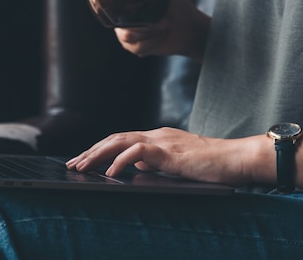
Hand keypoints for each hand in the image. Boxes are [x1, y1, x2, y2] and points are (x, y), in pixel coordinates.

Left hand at [65, 127, 272, 186]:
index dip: (98, 150)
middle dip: (90, 151)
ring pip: (120, 141)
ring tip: (82, 167)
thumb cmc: (211, 164)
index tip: (82, 161)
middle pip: (114, 138)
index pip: (120, 140)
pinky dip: (121, 161)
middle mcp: (155, 135)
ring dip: (98, 154)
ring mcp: (162, 140)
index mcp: (156, 138)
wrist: (236, 158)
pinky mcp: (169, 151)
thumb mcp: (176, 163)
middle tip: (72, 164)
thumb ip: (155, 162)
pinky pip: (138, 151)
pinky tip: (110, 172)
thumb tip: (136, 166)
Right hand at [114, 0, 210, 61]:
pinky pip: (136, 47)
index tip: (145, 9)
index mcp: (127, 3)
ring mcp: (127, 35)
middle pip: (120, 24)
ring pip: (127, 36)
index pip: (113, 7)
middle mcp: (123, 19)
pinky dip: (152, 42)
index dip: (128, 9)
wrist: (191, 28)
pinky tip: (160, 37)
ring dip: (150, 32)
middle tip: (164, 20)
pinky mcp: (135, 48)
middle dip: (144, 24)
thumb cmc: (179, 6)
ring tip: (163, 26)